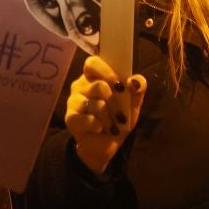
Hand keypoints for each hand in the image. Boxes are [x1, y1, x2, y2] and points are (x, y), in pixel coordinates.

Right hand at [65, 54, 145, 175]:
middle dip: (116, 103)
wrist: (106, 145)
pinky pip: (89, 119)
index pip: (93, 63)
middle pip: (99, 86)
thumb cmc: (118, 118)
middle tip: (122, 115)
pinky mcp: (70, 118)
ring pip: (96, 105)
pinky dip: (100, 126)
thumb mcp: (133, 103)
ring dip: (110, 118)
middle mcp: (80, 85)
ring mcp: (73, 101)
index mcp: (94, 76)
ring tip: (114, 126)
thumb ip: (138, 88)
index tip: (120, 86)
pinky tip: (100, 129)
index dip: (107, 72)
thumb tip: (135, 81)